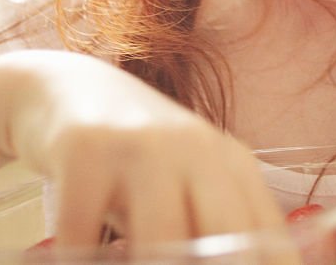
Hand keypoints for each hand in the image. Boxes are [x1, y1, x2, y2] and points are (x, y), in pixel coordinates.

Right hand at [0, 50, 296, 259]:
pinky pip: (82, 233)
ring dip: (146, 264)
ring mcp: (144, 144)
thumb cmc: (136, 158)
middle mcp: (198, 149)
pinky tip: (78, 256)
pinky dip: (79, 256)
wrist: (68, 88)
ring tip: (126, 262)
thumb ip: (215, 230)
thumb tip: (244, 263)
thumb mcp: (186, 185)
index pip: (267, 235)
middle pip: (227, 237)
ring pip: (160, 241)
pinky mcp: (86, 147)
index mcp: (233, 165)